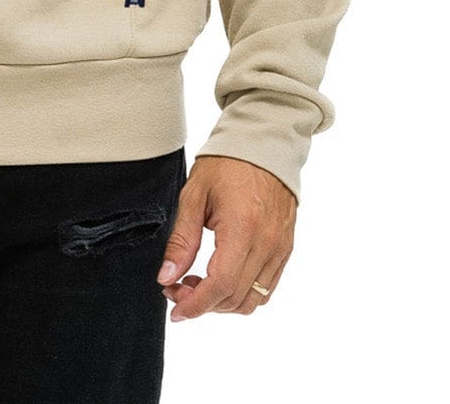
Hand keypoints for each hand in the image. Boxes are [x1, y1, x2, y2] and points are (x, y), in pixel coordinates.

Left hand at [156, 155, 295, 319]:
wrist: (264, 144)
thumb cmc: (227, 163)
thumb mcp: (194, 195)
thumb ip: (181, 240)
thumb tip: (167, 277)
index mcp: (242, 229)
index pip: (220, 286)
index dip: (195, 305)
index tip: (175, 309)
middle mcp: (266, 244)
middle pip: (234, 298)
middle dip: (203, 304)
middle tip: (178, 288)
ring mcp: (280, 248)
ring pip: (252, 300)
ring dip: (223, 302)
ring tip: (199, 282)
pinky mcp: (286, 248)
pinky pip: (266, 287)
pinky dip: (242, 292)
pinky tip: (222, 276)